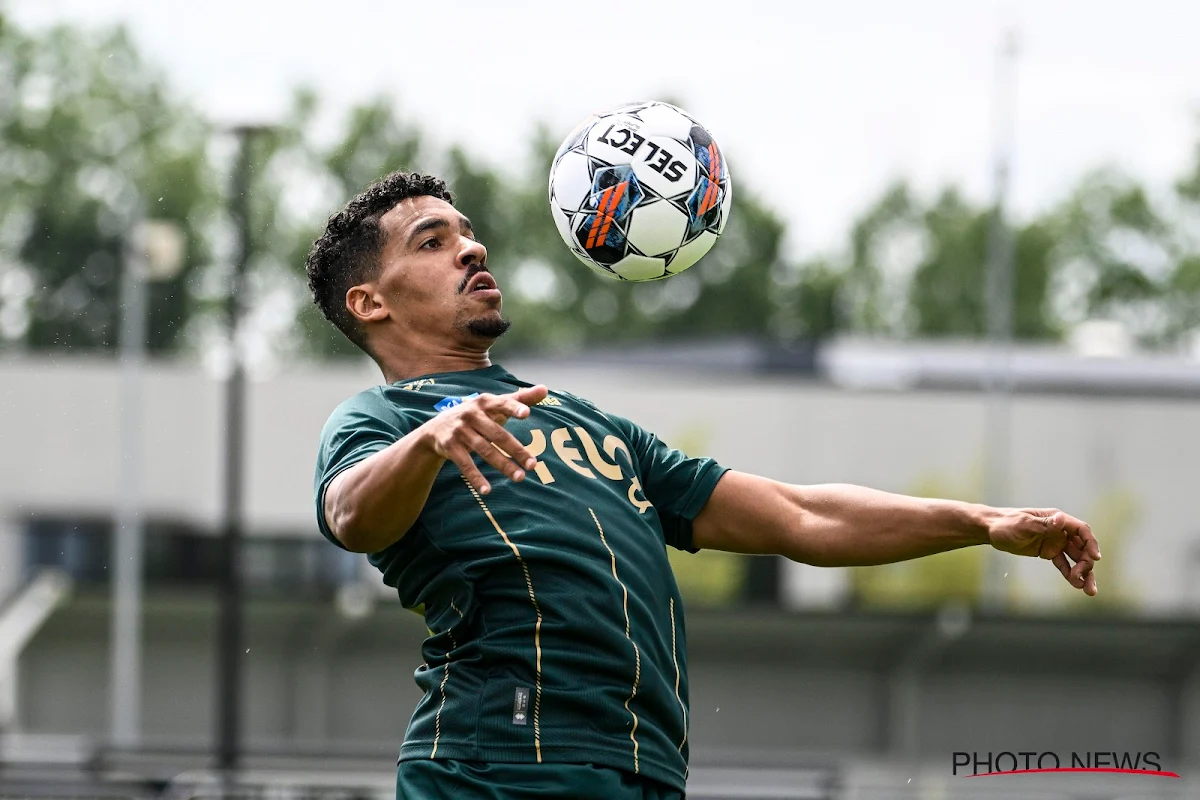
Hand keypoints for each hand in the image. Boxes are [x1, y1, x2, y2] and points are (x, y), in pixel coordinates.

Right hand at [420, 385, 548, 495]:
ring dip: (503, 465)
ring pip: (484, 450)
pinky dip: (476, 477)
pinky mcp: (450, 447)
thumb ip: (520, 399)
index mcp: (485, 403)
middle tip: (533, 465)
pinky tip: (487, 490)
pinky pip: (465, 464)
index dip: (514, 408)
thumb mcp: (494, 405)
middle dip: (515, 450)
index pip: (502, 404)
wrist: (436, 428)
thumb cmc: (475, 415)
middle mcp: (471, 415)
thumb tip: (545, 389)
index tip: (527, 414)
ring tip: (520, 477)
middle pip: (497, 434)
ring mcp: (460, 431)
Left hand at [987, 508, 1100, 595]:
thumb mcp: (1024, 524)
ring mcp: (1055, 542)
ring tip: (1089, 591)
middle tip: (1082, 579)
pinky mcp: (1048, 552)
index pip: (1081, 530)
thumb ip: (1043, 525)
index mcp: (1057, 520)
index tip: (1095, 558)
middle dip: (1087, 564)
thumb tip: (1060, 519)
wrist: (991, 530)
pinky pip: (1064, 564)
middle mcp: (1060, 530)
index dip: (1091, 543)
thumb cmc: (1006, 524)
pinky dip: (1070, 574)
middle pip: (1082, 547)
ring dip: (1084, 573)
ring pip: (1076, 558)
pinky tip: (1077, 585)